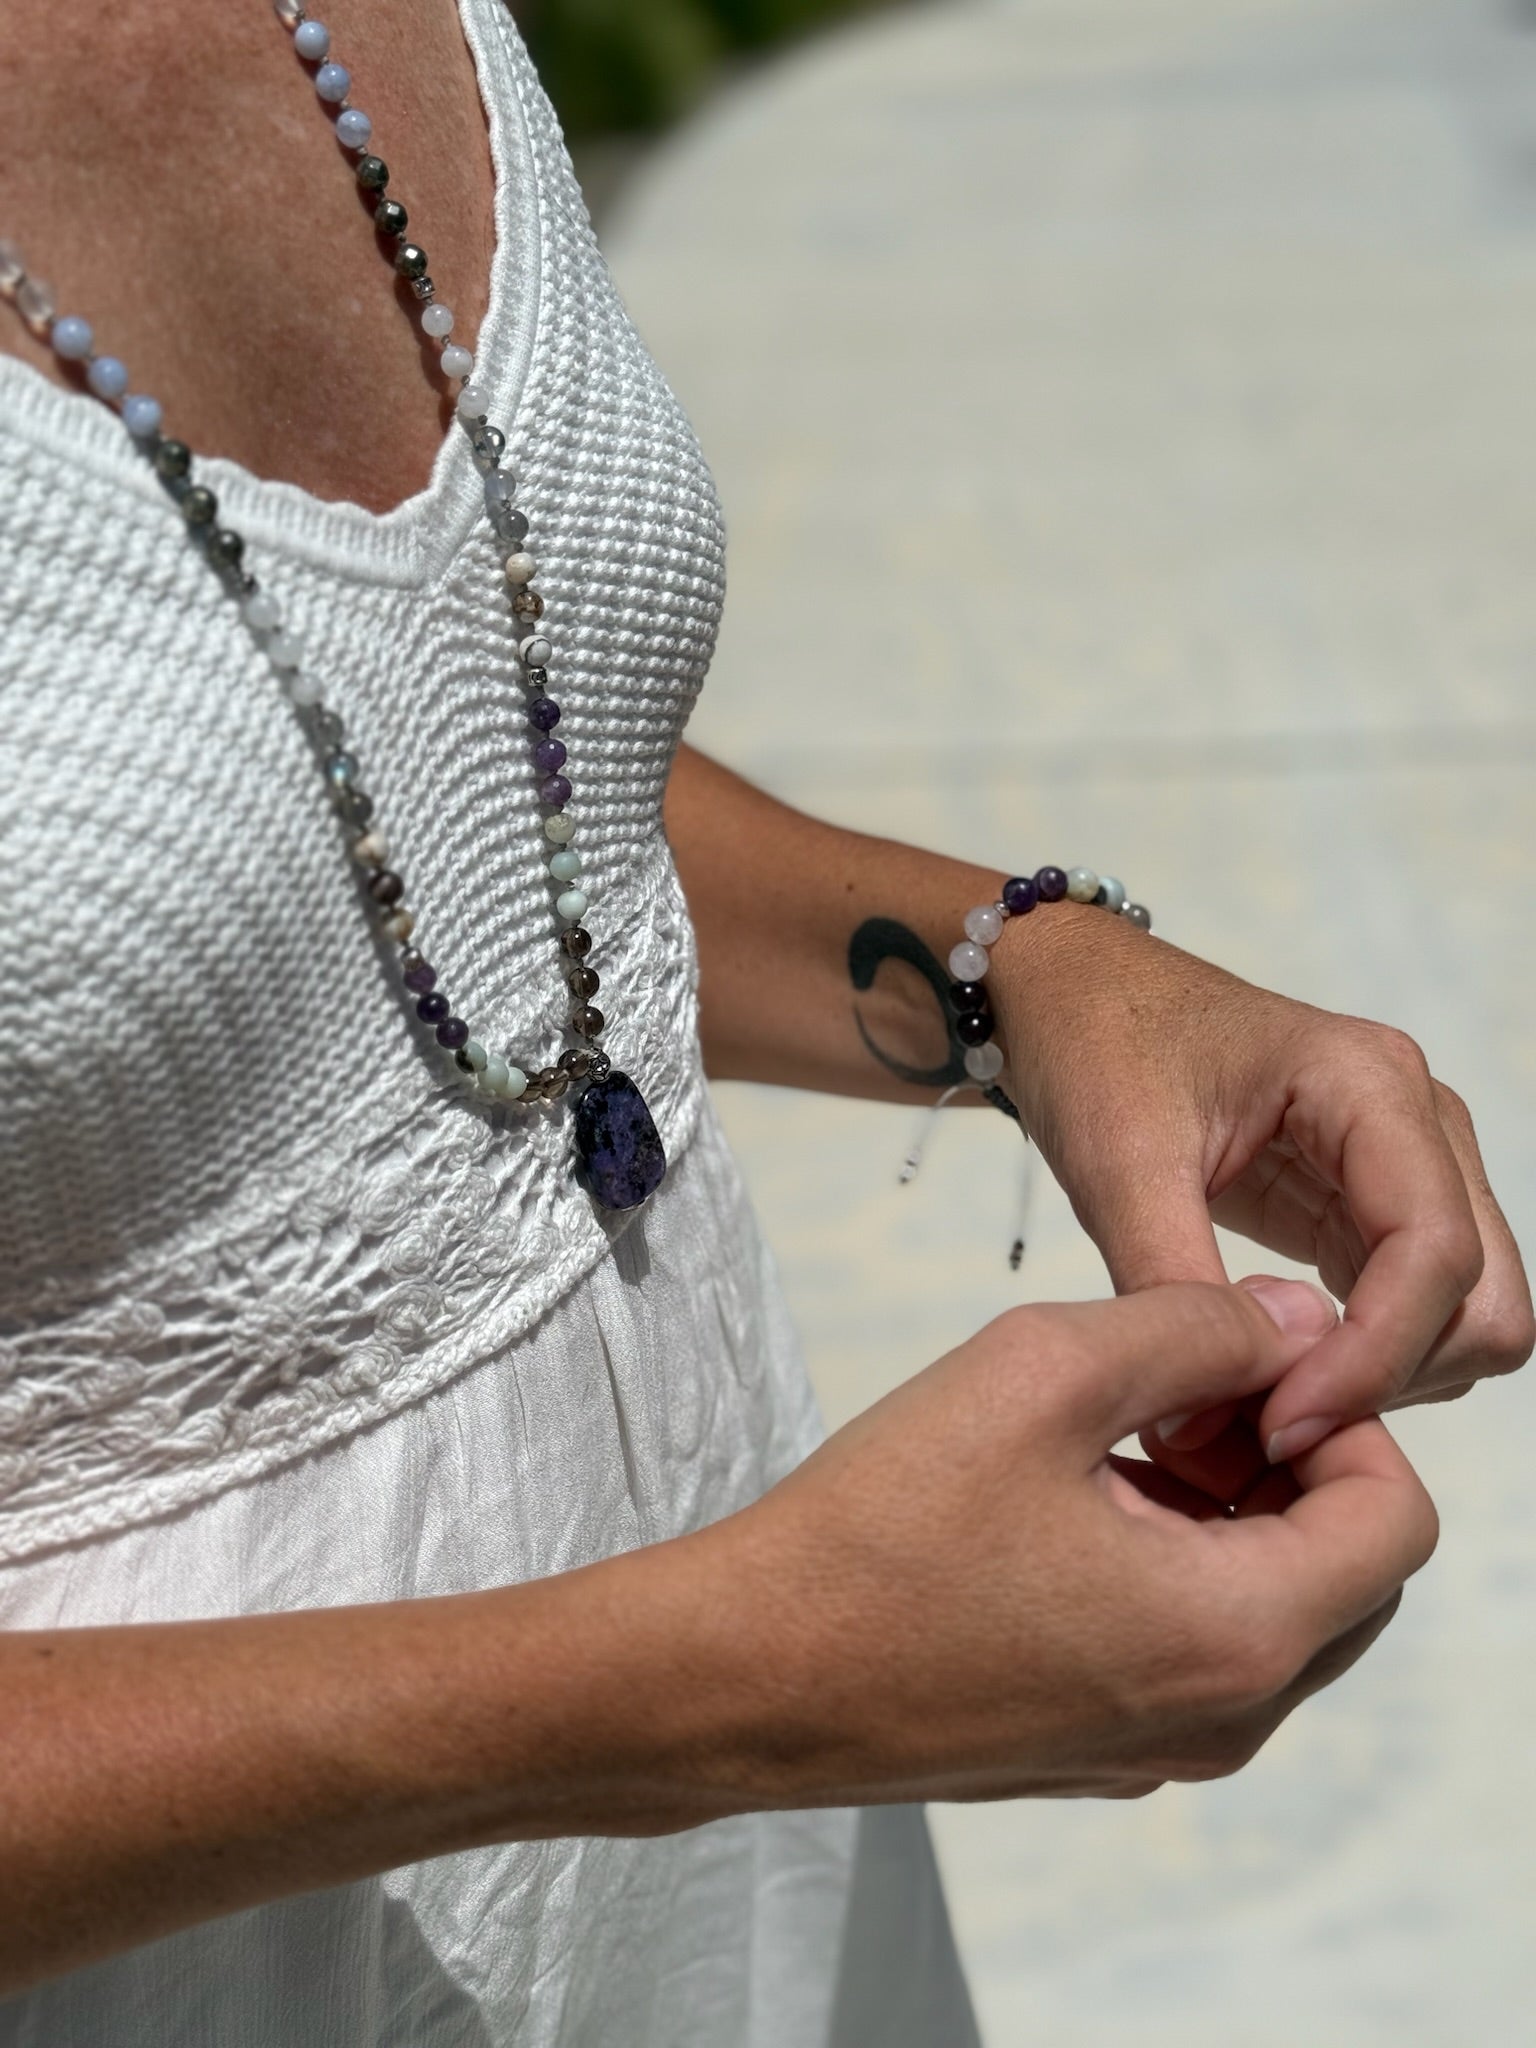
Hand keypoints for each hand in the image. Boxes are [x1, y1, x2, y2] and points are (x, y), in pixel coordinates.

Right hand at [702, 1280, 1433, 1805]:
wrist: (745, 1673)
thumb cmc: (882, 1528)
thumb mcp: (1044, 1372)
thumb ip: (1196, 1327)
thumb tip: (1292, 1319)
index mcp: (1235, 1634)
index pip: (1396, 1518)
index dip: (1345, 1415)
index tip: (1245, 1363)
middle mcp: (1223, 1718)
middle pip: (1348, 1574)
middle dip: (1291, 1463)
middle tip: (1184, 1392)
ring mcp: (1160, 1753)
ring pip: (1273, 1614)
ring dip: (1231, 1512)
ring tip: (1115, 1436)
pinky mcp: (1099, 1756)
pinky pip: (1197, 1653)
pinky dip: (1178, 1568)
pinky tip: (1071, 1503)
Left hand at [989, 908, 1533, 1460]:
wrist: (1078, 1000)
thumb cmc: (1098, 1047)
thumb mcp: (1116, 1162)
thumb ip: (1167, 1287)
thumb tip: (1202, 1428)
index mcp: (1367, 1083)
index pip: (1434, 1249)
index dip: (1373, 1358)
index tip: (1278, 1424)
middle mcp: (1417, 1119)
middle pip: (1484, 1296)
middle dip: (1392, 1376)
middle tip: (1268, 1419)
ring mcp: (1410, 1164)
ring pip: (1471, 1314)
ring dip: (1387, 1377)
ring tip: (1262, 1396)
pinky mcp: (1376, 1206)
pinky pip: (1419, 1310)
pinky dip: (1367, 1361)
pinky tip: (1275, 1373)